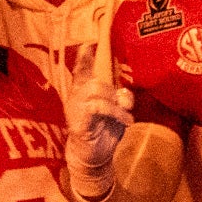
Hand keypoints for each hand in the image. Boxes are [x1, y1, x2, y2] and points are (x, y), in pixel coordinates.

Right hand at [64, 69, 134, 191]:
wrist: (93, 157)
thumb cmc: (103, 131)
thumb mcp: (117, 112)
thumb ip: (122, 99)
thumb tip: (124, 93)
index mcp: (82, 93)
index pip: (81, 72)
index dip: (83, 58)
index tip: (87, 44)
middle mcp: (76, 98)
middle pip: (95, 82)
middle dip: (113, 93)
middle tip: (124, 108)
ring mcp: (75, 110)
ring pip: (96, 92)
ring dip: (116, 105)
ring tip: (126, 118)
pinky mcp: (79, 123)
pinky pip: (96, 108)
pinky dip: (114, 112)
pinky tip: (125, 122)